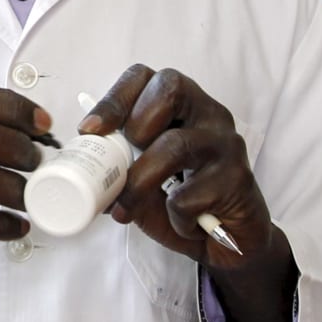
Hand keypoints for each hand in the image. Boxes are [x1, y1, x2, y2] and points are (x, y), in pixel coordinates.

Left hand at [79, 64, 272, 266]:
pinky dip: (174, 216)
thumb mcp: (145, 183)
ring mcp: (226, 144)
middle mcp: (208, 114)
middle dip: (136, 124)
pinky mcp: (237, 179)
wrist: (231, 244)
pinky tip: (182, 224)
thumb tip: (84, 172)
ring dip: (139, 182)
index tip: (88, 130)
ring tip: (125, 209)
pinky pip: (190, 195)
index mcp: (183, 106)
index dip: (114, 98)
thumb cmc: (186, 204)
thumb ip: (120, 170)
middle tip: (123, 161)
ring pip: (175, 145)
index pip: (146, 77)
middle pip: (170, 88)